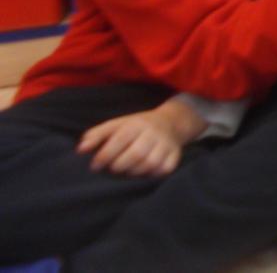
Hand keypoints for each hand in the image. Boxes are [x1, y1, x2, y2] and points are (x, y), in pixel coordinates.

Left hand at [77, 98, 206, 176]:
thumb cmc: (135, 128)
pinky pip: (163, 170)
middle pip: (136, 153)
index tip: (94, 166)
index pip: (120, 140)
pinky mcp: (175, 155)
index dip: (105, 155)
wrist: (170, 122)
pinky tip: (142, 172)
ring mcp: (166, 144)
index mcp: (136, 124)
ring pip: (150, 163)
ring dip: (134, 172)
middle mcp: (153, 133)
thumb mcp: (116, 125)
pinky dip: (151, 175)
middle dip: (119, 166)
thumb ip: (96, 135)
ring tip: (126, 171)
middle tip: (112, 169)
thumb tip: (80, 150)